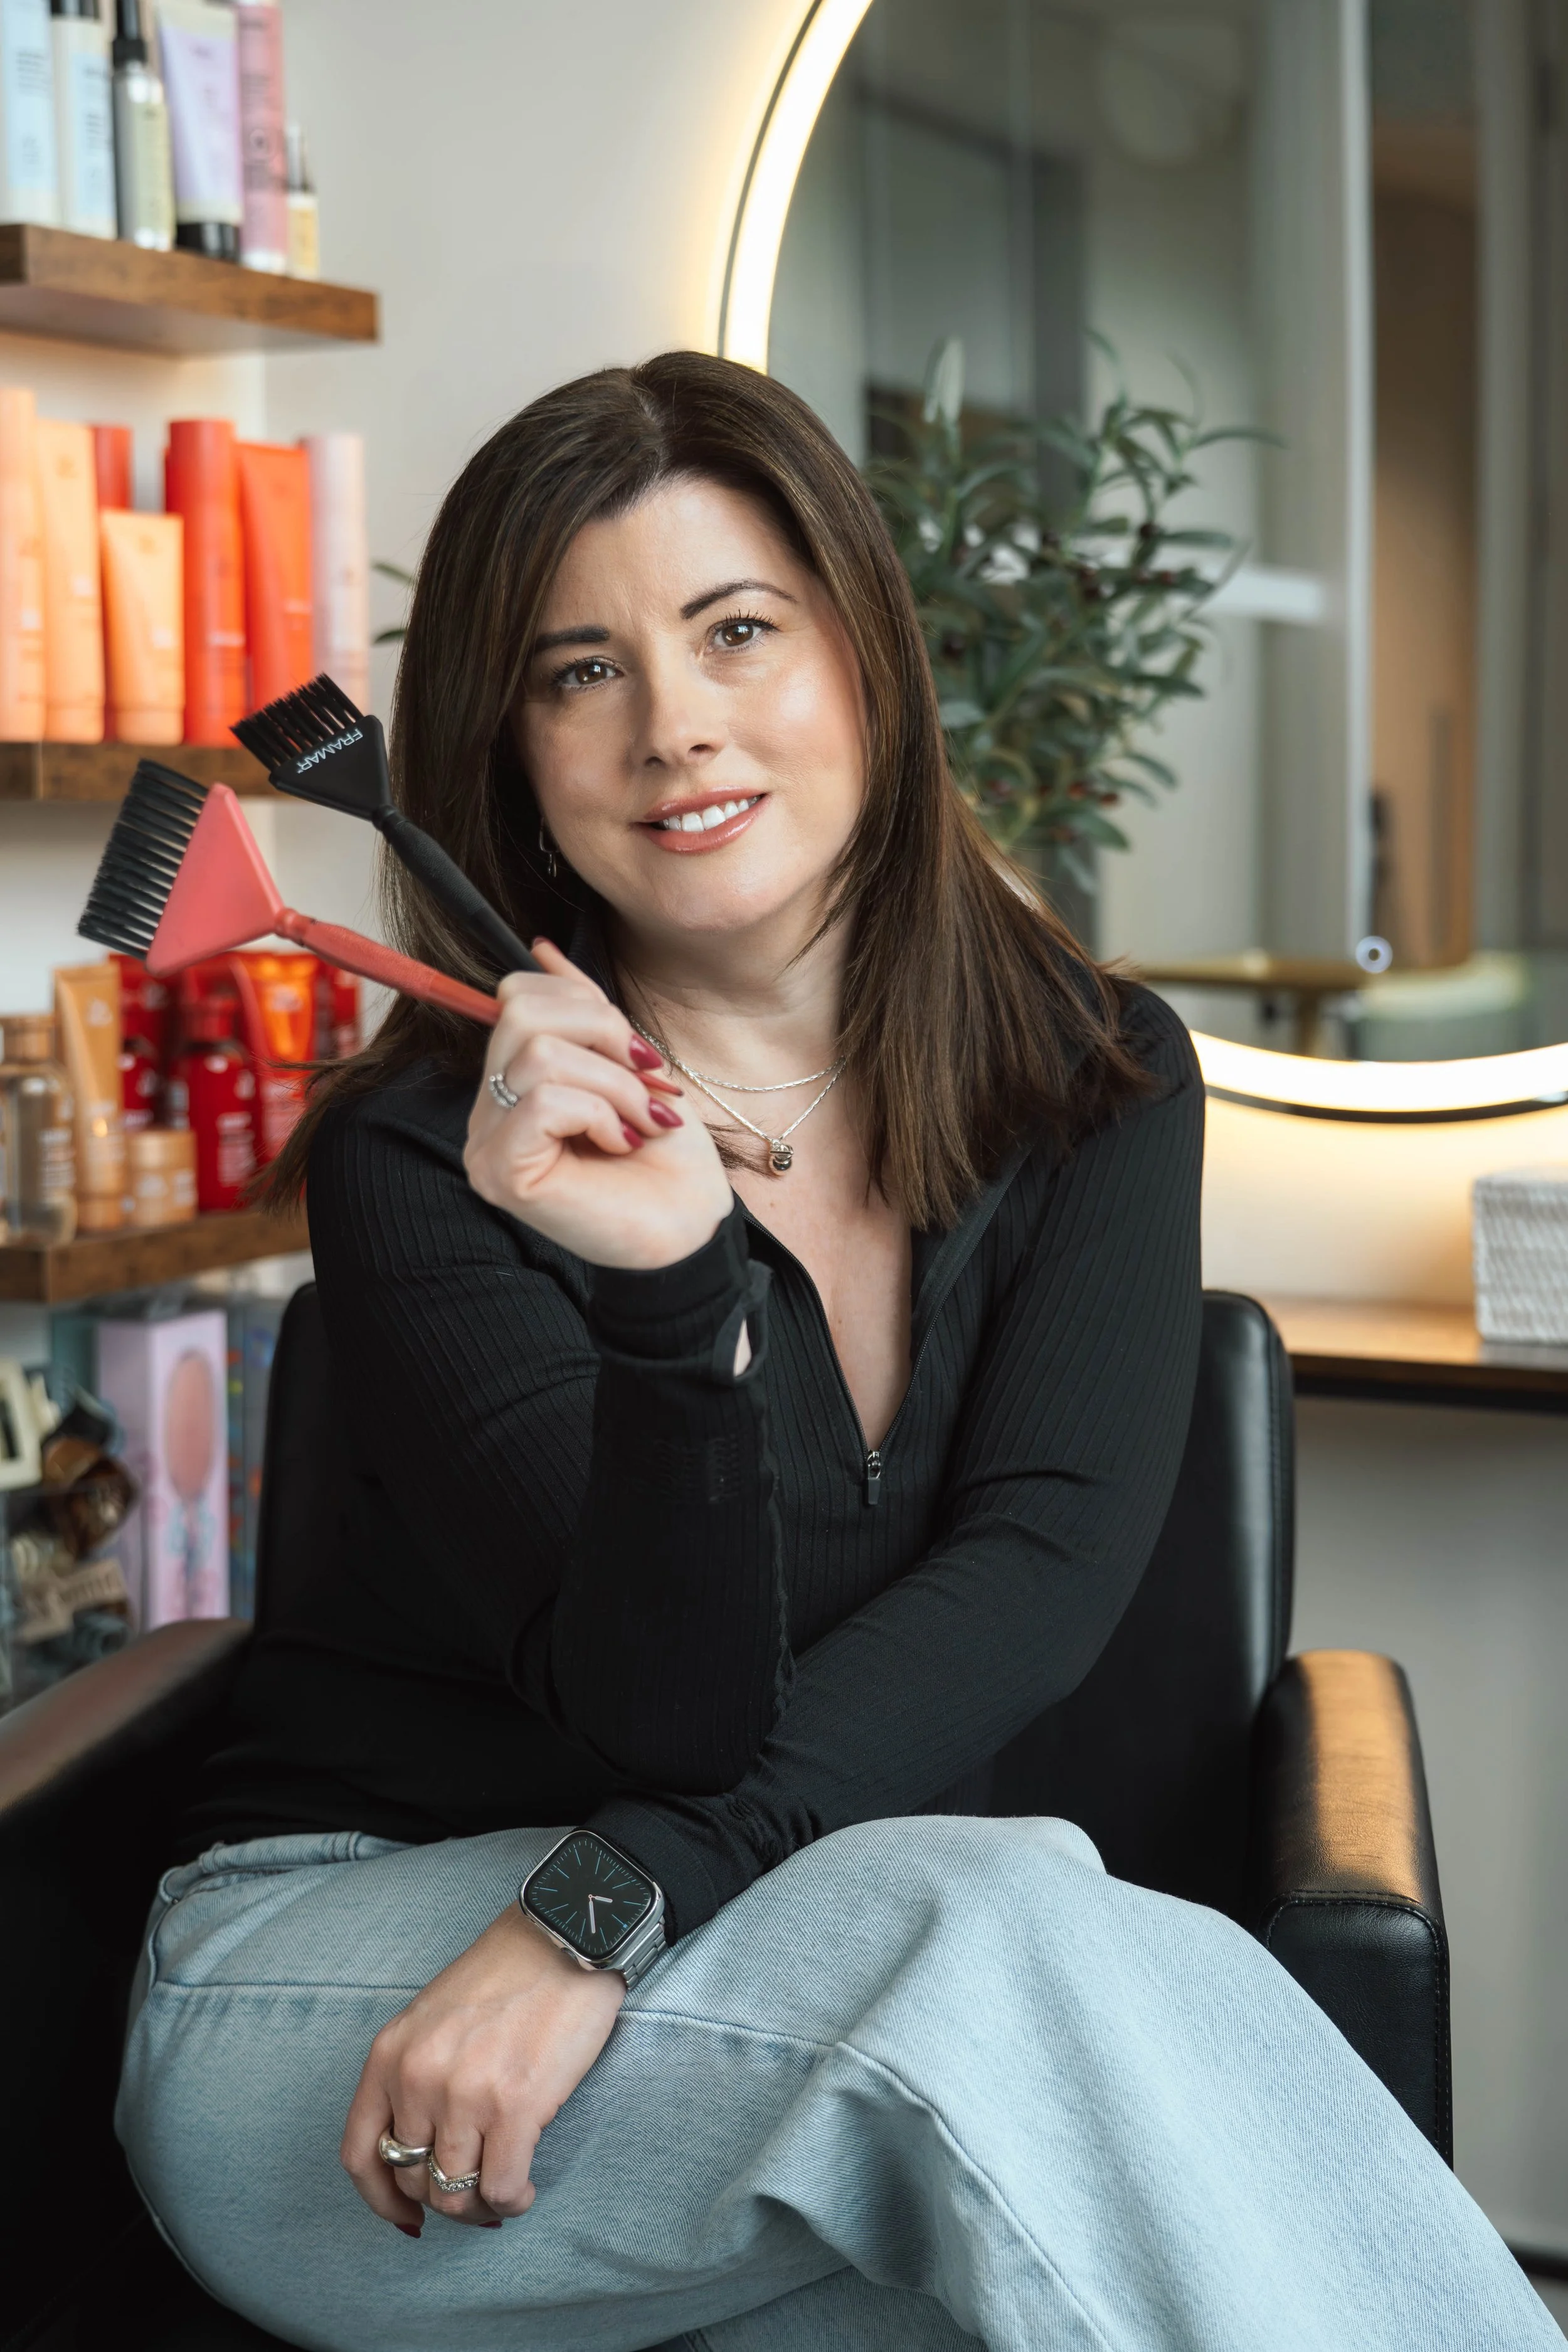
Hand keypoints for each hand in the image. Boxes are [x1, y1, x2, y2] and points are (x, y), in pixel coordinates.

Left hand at [341, 1903, 624, 2233]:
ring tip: (505, 2190)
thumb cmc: (506, 1975)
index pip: (360, 2155)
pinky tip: (526, 2187)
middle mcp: (417, 2080)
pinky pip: (500, 2189)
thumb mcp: (432, 2020)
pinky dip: (512, 2201)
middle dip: (445, 2201)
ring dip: (480, 2208)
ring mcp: (463, 2095)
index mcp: (389, 2056)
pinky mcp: (515, 2106)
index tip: (408, 2216)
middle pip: (412, 2182)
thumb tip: (424, 2150)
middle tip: (476, 2193)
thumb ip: (415, 2077)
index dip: (381, 2200)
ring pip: (454, 2195)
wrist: (562, 1938)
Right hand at [464, 938, 731, 1267]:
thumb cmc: (666, 1157)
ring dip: (614, 1083)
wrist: (690, 1229)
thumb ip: (584, 1012)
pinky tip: (620, 1144)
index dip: (589, 1007)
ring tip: (642, 1123)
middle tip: (648, 1086)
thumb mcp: (631, 1064)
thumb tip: (541, 948)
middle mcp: (486, 1112)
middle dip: (605, 1036)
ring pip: (538, 1055)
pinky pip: (544, 1101)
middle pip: (522, 1012)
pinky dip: (600, 1113)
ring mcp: (486, 1144)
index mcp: (511, 1082)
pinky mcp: (501, 1173)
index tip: (641, 1057)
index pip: (517, 995)